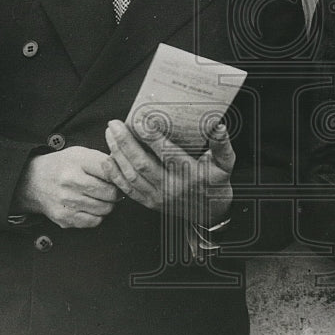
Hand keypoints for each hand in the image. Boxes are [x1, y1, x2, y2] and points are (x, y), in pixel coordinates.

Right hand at [12, 146, 122, 228]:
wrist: (34, 181)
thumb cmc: (63, 166)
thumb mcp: (81, 153)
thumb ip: (103, 160)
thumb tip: (126, 171)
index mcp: (77, 161)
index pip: (110, 169)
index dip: (120, 175)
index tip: (121, 177)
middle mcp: (70, 181)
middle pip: (110, 192)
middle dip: (116, 192)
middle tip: (112, 189)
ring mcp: (67, 201)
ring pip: (105, 209)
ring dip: (108, 205)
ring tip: (100, 197)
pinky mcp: (64, 218)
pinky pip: (94, 222)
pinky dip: (97, 216)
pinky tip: (91, 207)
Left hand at [102, 119, 234, 224]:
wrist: (211, 215)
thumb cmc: (217, 184)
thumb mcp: (225, 164)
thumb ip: (222, 145)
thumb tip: (219, 126)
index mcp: (191, 174)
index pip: (168, 153)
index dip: (152, 137)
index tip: (139, 120)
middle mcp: (172, 187)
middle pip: (142, 163)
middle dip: (125, 142)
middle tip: (114, 124)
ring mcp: (159, 197)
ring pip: (132, 175)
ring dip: (117, 154)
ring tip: (109, 135)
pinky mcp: (150, 203)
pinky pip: (128, 189)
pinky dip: (115, 175)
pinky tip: (108, 159)